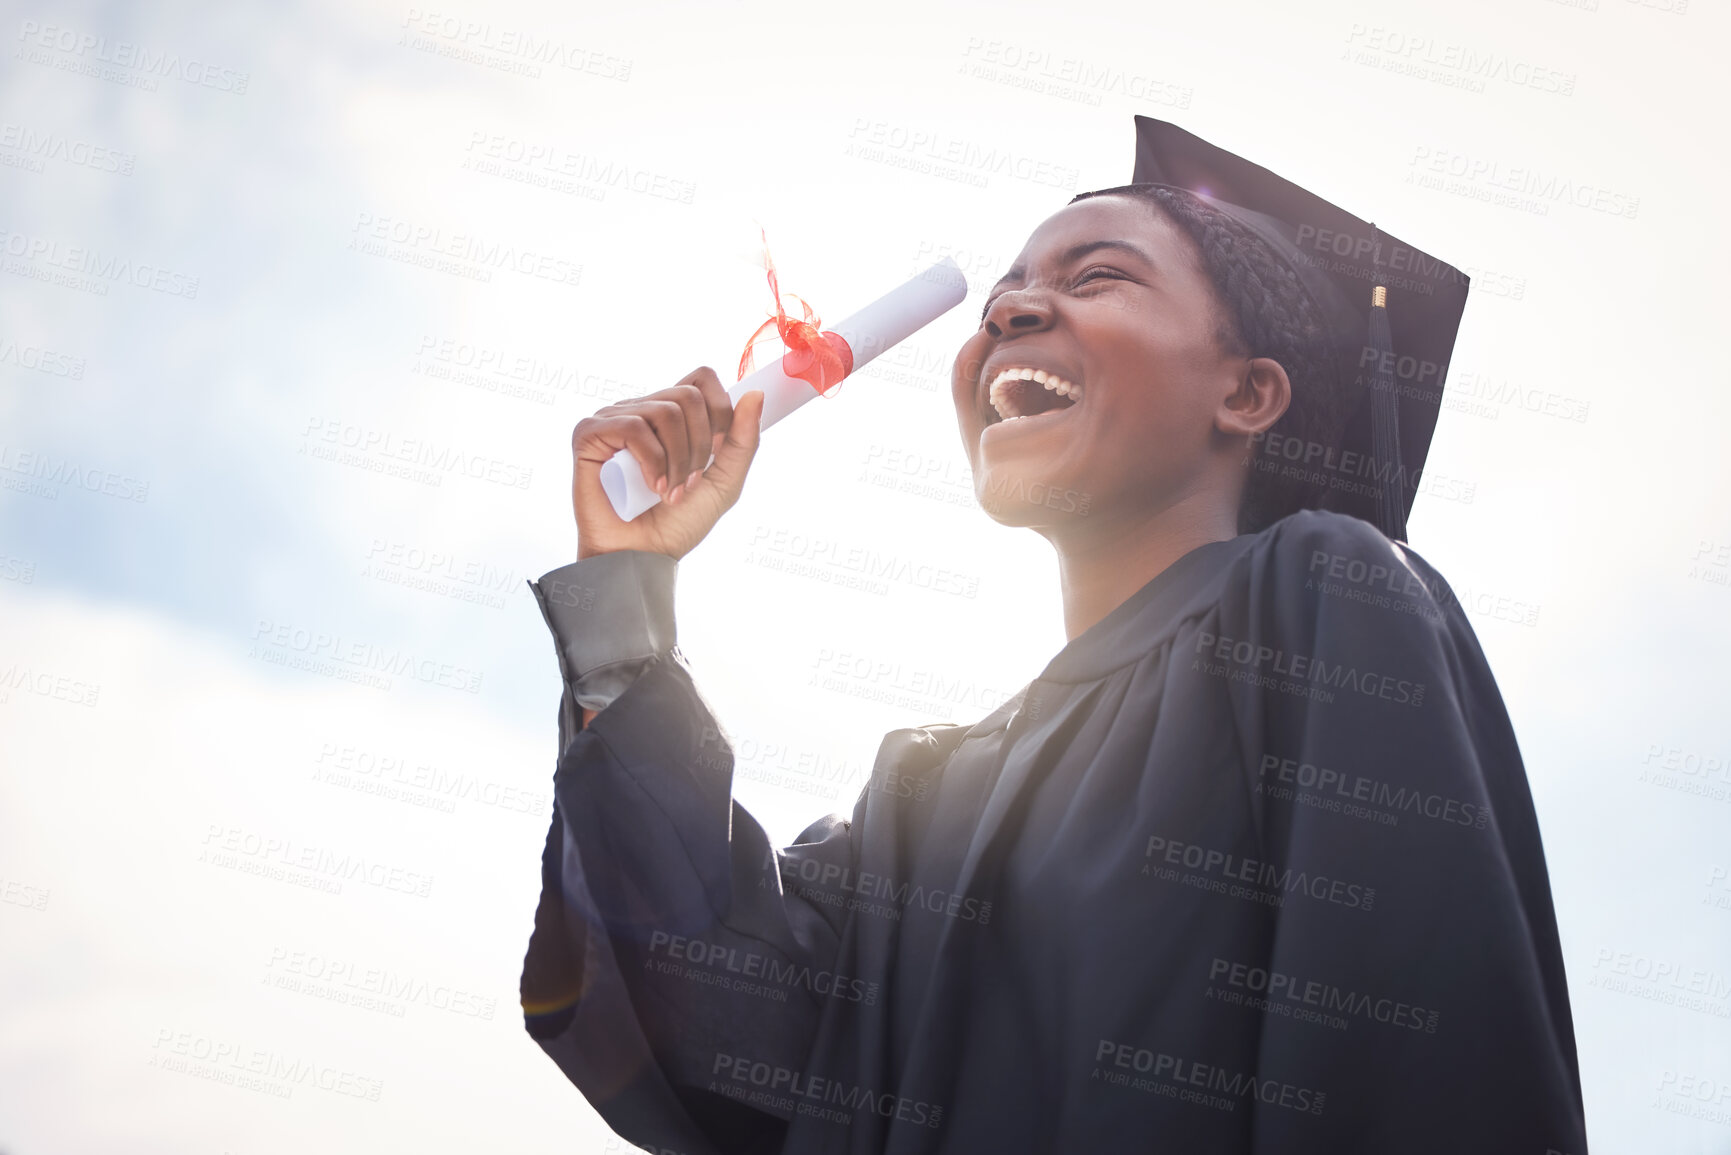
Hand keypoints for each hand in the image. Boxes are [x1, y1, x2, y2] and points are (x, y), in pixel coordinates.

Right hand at [570, 367, 765, 560]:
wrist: (643, 557)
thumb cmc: (678, 524)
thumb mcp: (725, 481)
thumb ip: (743, 440)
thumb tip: (755, 394)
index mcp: (671, 416)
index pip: (701, 379)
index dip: (719, 409)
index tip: (716, 452)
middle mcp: (641, 411)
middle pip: (688, 396)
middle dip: (700, 446)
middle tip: (690, 483)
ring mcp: (613, 420)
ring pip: (664, 411)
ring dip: (678, 460)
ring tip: (669, 492)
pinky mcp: (589, 434)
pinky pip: (632, 426)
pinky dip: (652, 460)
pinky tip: (651, 487)